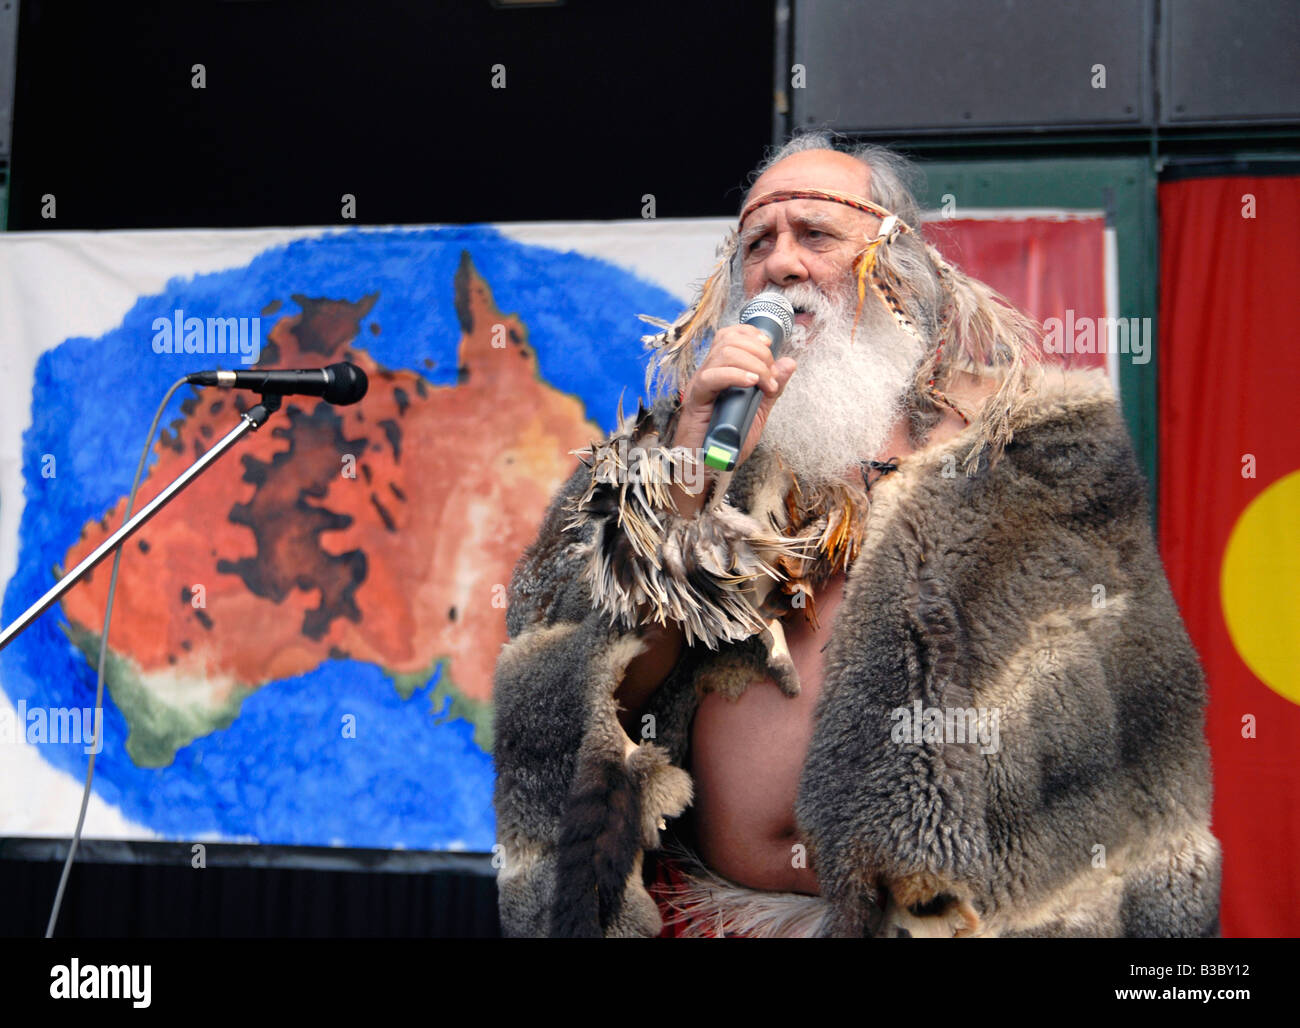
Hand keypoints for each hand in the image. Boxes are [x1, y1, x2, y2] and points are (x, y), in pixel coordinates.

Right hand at [670, 324, 797, 481]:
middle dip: (759, 352)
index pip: (731, 334)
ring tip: (765, 385)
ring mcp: (701, 383)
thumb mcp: (758, 411)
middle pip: (730, 339)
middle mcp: (709, 372)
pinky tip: (751, 384)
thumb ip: (772, 387)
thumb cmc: (727, 442)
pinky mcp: (696, 399)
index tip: (771, 348)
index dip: (752, 334)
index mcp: (721, 370)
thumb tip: (789, 362)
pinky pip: (712, 376)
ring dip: (753, 364)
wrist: (707, 467)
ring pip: (724, 353)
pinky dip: (735, 375)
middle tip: (771, 378)